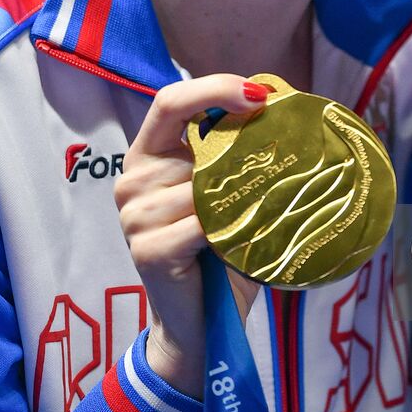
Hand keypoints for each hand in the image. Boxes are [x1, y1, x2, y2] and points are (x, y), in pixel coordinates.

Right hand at [114, 73, 266, 396]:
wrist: (202, 323)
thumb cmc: (220, 249)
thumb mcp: (225, 190)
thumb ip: (235, 151)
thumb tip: (279, 97)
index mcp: (148, 155)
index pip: (169, 100)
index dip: (212, 87)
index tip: (258, 93)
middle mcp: (132, 179)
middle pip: (195, 147)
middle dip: (240, 161)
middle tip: (268, 180)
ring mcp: (134, 215)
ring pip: (202, 187)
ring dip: (234, 205)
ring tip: (244, 226)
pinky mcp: (146, 249)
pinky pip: (200, 225)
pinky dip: (225, 234)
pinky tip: (228, 247)